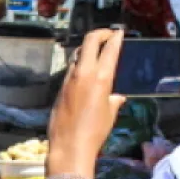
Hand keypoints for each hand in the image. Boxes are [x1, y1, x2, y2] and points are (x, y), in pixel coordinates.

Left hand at [48, 29, 125, 173]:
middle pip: (90, 41)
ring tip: (96, 51)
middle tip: (107, 34)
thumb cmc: (95, 131)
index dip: (115, 37)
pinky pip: (71, 69)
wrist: (70, 146)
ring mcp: (69, 79)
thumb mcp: (110, 114)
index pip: (109, 49)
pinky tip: (84, 70)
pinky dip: (79, 63)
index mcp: (101, 77)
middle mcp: (83, 73)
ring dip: (87, 48)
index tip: (119, 32)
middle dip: (100, 33)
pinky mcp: (60, 87)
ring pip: (78, 53)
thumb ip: (114, 100)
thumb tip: (117, 97)